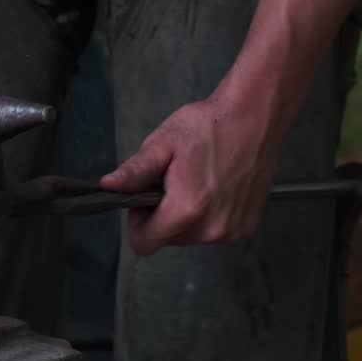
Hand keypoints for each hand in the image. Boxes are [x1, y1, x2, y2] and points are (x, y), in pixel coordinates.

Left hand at [100, 96, 279, 256]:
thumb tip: (107, 187)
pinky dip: (207, 216)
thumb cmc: (208, 126)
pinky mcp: (246, 228)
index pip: (144, 243)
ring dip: (185, 216)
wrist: (254, 117)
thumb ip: (135, 171)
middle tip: (174, 181)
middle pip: (167, 239)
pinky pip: (212, 232)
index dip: (137, 221)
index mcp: (187, 210)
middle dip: (162, 215)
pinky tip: (215, 188)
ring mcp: (232, 231)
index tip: (146, 197)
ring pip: (189, 236)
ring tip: (197, 181)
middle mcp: (212, 229)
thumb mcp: (163, 144)